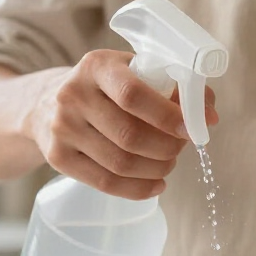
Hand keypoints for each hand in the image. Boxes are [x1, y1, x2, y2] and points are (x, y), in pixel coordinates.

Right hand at [33, 49, 216, 200]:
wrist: (45, 103)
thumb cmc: (106, 88)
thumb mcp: (132, 72)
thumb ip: (174, 86)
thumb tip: (209, 116)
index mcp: (96, 66)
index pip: (134, 95)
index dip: (169, 116)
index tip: (193, 129)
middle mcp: (73, 95)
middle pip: (130, 135)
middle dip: (167, 148)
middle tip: (181, 148)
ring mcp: (61, 129)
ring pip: (121, 163)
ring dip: (157, 169)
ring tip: (168, 164)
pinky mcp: (58, 158)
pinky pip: (105, 183)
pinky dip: (138, 189)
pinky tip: (156, 184)